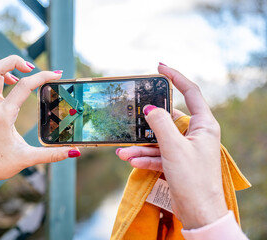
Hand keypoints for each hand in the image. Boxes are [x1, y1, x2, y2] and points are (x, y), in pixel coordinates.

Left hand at [0, 56, 79, 203]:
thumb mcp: (26, 159)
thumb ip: (52, 155)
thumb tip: (73, 151)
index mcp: (3, 115)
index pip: (24, 86)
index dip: (43, 76)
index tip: (56, 74)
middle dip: (14, 61)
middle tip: (31, 67)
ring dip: (2, 68)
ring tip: (18, 75)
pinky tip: (6, 87)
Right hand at [116, 64, 227, 229]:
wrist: (199, 212)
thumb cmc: (193, 179)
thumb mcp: (174, 148)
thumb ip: (160, 124)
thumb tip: (149, 107)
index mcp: (204, 125)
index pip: (190, 92)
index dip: (175, 77)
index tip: (160, 67)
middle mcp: (195, 134)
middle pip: (168, 119)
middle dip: (147, 123)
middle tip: (132, 117)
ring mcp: (185, 148)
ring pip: (159, 139)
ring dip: (141, 146)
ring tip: (124, 151)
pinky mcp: (177, 161)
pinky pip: (158, 154)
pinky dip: (145, 157)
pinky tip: (130, 160)